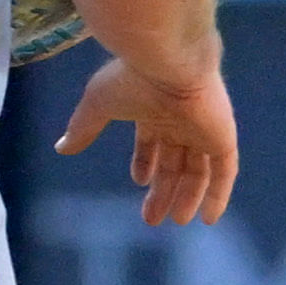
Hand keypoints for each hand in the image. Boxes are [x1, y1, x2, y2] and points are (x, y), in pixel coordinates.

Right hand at [61, 57, 238, 228]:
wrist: (169, 63)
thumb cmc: (130, 80)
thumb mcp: (97, 106)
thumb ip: (83, 128)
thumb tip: (61, 148)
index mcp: (153, 111)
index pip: (152, 142)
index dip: (146, 163)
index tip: (139, 183)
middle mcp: (181, 121)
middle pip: (175, 162)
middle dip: (164, 189)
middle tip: (151, 219)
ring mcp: (204, 130)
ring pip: (198, 170)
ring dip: (188, 196)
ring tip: (178, 221)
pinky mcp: (223, 137)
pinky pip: (224, 171)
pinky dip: (218, 194)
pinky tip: (209, 217)